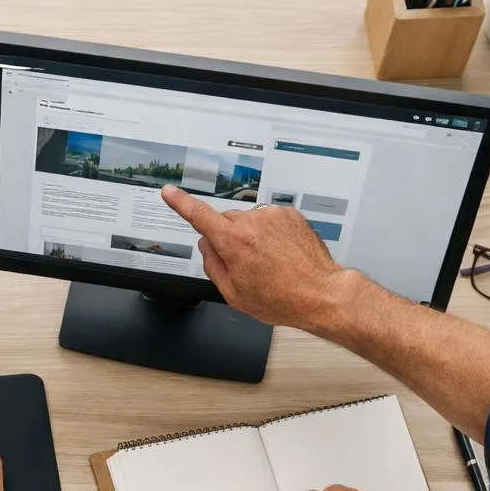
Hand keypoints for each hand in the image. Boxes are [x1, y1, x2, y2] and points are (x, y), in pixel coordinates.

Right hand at [161, 184, 355, 328]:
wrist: (320, 293)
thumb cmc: (281, 298)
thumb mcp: (233, 293)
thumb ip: (212, 265)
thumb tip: (207, 245)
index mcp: (233, 242)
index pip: (198, 215)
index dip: (180, 203)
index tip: (169, 192)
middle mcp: (252, 223)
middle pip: (225, 222)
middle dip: (228, 238)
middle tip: (246, 264)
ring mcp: (273, 216)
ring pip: (248, 221)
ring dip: (251, 236)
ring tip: (269, 261)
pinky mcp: (290, 214)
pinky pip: (268, 220)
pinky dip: (270, 233)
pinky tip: (280, 253)